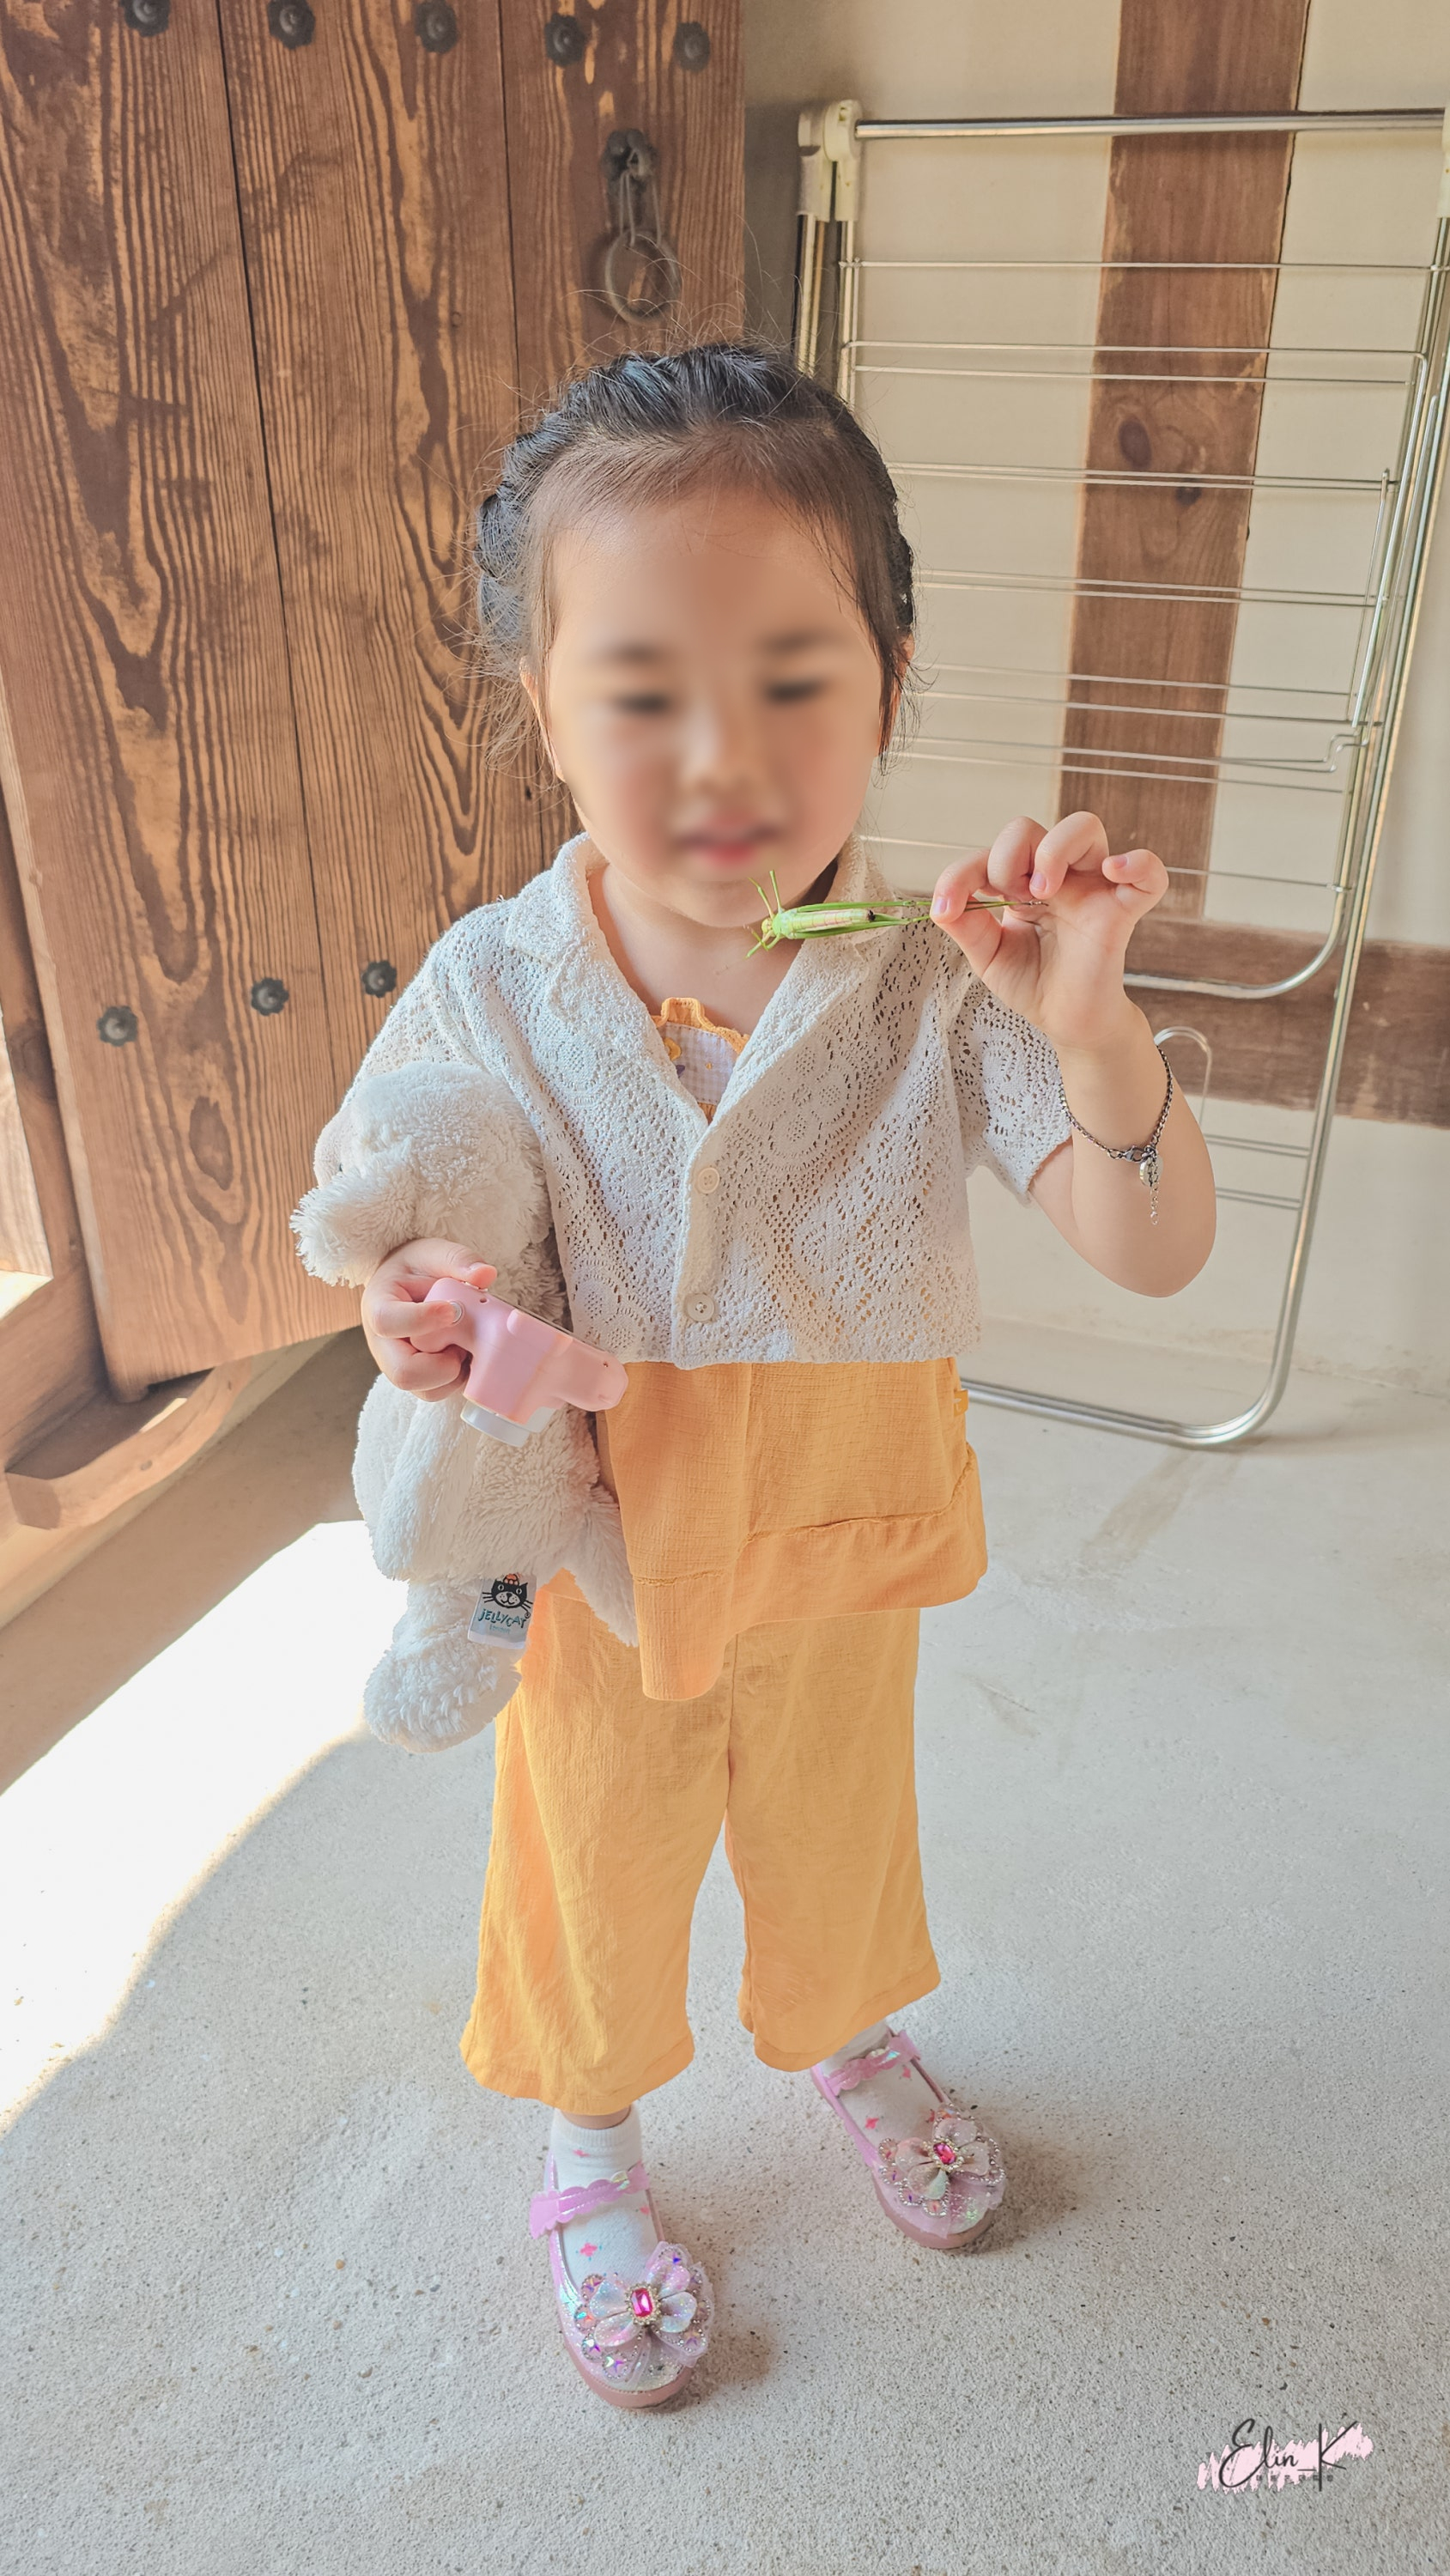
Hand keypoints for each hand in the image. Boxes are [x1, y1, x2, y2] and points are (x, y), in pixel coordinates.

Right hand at [360, 1237, 496, 1399]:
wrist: (409, 1285)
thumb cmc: (418, 1269)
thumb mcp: (433, 1253)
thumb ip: (457, 1258)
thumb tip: (485, 1274)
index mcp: (378, 1306)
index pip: (386, 1321)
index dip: (420, 1320)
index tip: (452, 1310)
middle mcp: (383, 1344)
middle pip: (402, 1373)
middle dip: (442, 1364)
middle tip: (461, 1341)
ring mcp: (399, 1366)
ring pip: (424, 1390)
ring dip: (455, 1373)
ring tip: (465, 1345)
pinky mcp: (419, 1380)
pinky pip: (439, 1392)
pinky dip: (460, 1379)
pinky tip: (467, 1354)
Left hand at [928, 811, 1168, 1056]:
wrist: (1067, 1022)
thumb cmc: (1034, 983)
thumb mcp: (989, 957)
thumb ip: (967, 927)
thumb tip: (941, 906)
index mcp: (1022, 882)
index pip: (989, 854)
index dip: (961, 874)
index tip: (946, 909)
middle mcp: (1058, 875)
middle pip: (1029, 828)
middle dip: (1006, 858)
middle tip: (1010, 899)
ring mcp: (1092, 888)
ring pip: (1084, 827)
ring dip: (1052, 850)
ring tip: (1041, 892)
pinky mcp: (1123, 910)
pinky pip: (1149, 874)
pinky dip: (1138, 863)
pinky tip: (1114, 870)